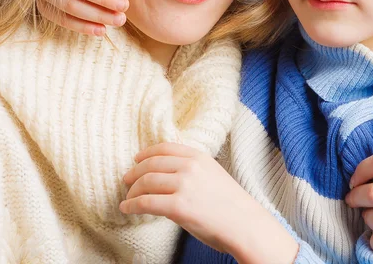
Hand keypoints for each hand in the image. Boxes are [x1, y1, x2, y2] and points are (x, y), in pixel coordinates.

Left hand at [120, 143, 298, 263]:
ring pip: (146, 182)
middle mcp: (190, 166)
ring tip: (127, 198)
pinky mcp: (179, 206)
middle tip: (126, 180)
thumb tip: (168, 174)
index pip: (164, 148)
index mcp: (198, 156)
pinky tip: (127, 209)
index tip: (136, 159)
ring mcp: (184, 185)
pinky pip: (146, 202)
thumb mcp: (213, 175)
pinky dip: (132, 205)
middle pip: (151, 164)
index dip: (146, 153)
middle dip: (134, 172)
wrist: (246, 224)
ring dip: (132, 191)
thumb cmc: (231, 205)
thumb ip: (193, 170)